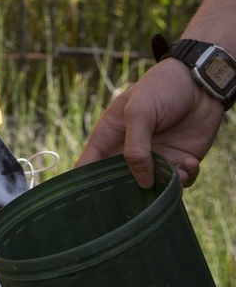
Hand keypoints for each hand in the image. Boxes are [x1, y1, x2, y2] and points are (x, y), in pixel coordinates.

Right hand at [77, 58, 225, 187]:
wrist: (200, 83)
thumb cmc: (161, 88)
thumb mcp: (140, 111)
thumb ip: (135, 147)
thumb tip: (141, 182)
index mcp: (109, 137)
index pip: (89, 166)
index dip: (85, 185)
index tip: (88, 203)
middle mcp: (129, 152)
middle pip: (120, 184)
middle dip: (129, 195)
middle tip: (140, 200)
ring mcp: (154, 158)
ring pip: (151, 187)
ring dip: (163, 186)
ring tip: (178, 171)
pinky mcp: (179, 161)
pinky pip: (178, 182)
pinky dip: (185, 179)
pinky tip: (190, 163)